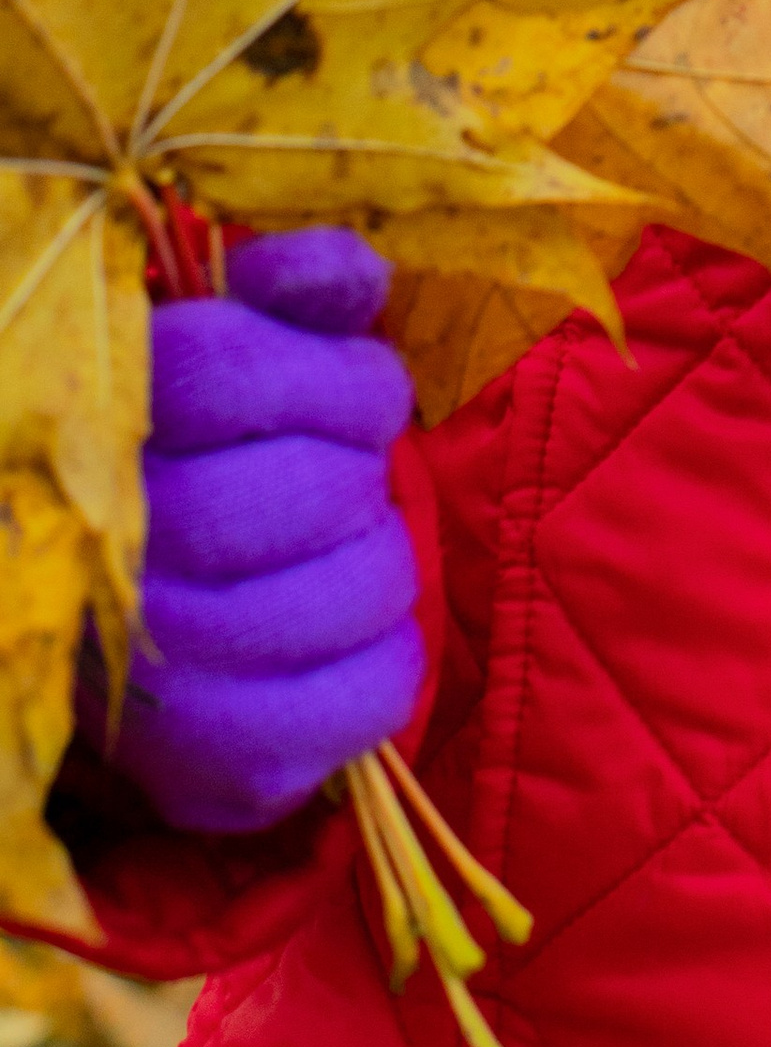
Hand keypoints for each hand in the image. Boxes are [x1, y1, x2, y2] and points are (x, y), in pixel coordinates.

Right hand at [101, 230, 423, 835]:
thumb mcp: (240, 340)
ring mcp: (153, 670)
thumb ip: (303, 287)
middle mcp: (115, 551)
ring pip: (348, 592)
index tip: (360, 391)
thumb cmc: (205, 458)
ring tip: (339, 553)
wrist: (126, 623)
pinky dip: (385, 661)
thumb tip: (352, 278)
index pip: (236, 373)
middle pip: (313, 490)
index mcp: (108, 428)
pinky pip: (361, 702)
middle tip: (344, 479)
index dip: (340, 377)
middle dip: (362, 470)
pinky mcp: (205, 768)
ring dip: (378, 559)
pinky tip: (349, 635)